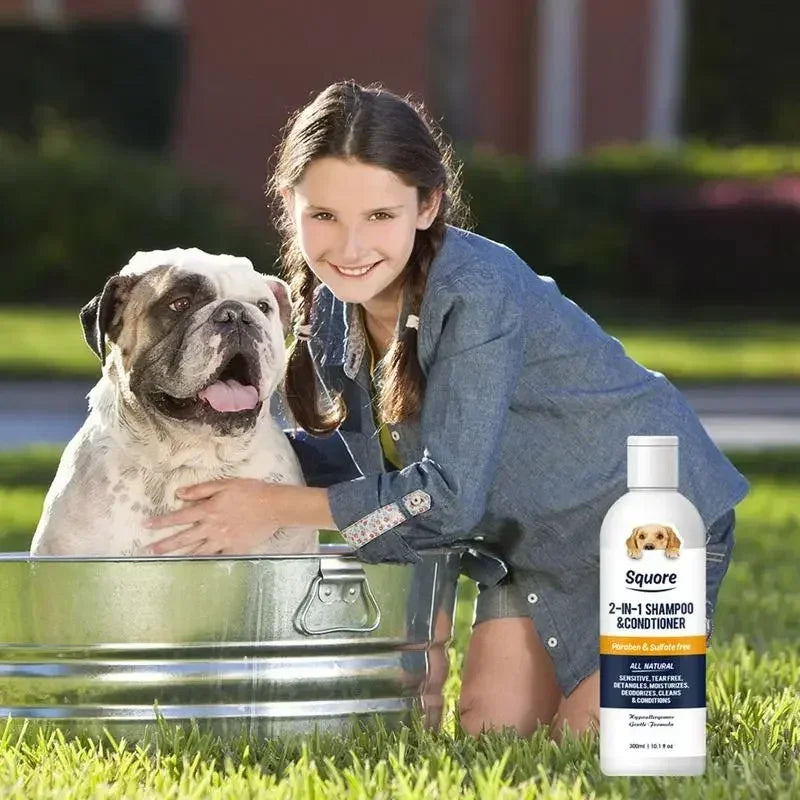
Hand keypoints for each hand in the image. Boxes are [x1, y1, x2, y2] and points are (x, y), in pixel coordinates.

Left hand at [145, 478, 278, 554]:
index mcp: (208, 510)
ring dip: (180, 556)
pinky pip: (217, 558)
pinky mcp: (234, 549)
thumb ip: (201, 489)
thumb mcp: (224, 484)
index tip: (146, 525)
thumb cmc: (250, 491)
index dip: (161, 521)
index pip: (179, 517)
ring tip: (165, 561)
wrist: (274, 506)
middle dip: (164, 544)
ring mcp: (222, 541)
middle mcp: (212, 527)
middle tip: (148, 550)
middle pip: (183, 538)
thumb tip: (179, 494)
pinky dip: (206, 563)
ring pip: (196, 551)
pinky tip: (196, 567)